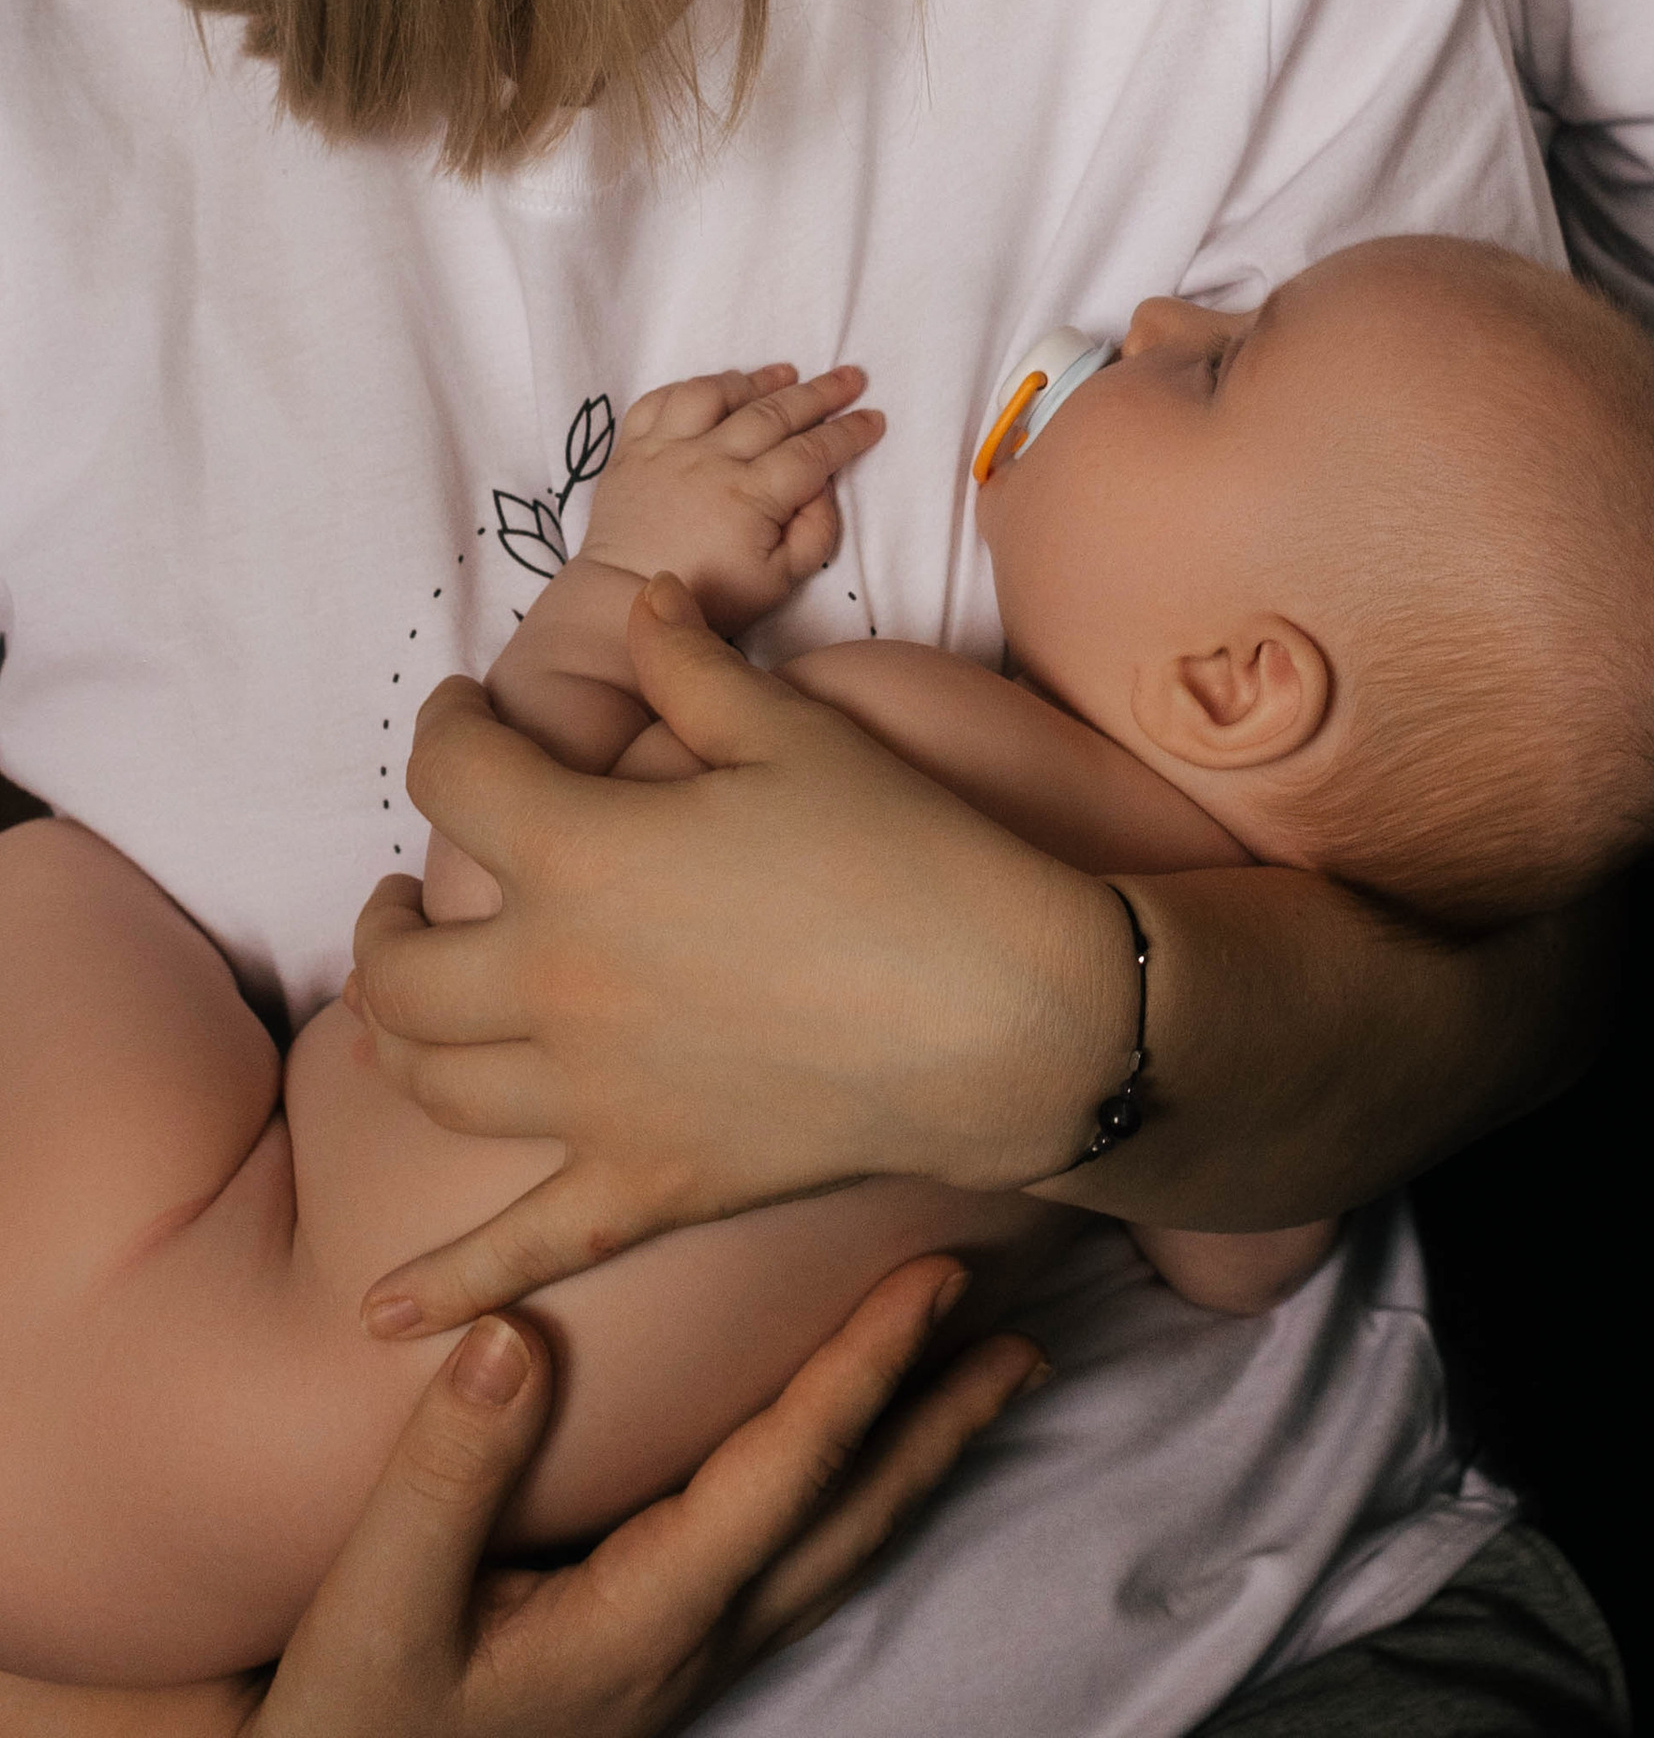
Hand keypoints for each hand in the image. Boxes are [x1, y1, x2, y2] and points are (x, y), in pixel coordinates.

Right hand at [243, 1262, 1040, 1737]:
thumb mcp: (376, 1609)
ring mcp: (686, 1657)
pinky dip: (854, 1492)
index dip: (866, 1372)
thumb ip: (447, 1476)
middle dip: (943, 1424)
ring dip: (917, 1459)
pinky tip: (860, 1464)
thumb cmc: (357, 1723)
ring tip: (984, 1383)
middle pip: (854, 1519)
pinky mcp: (659, 1658)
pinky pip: (796, 1559)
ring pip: (837, 1547)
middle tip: (1028, 1341)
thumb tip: (512, 1335)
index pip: (788, 1474)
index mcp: (646, 1616)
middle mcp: (692, 1638)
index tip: (935, 1284)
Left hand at [348, 577, 1127, 1340]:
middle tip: (410, 883)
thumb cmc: (903, 855)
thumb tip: (644, 606)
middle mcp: (555, 984)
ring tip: (412, 998)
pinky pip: (523, 1246)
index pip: (456, 778)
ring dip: (396, 1033)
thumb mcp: (796, 729)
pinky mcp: (646, 1182)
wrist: (1004, 1014)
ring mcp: (591, 1099)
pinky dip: (448, 1284)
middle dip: (387, 911)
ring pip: (432, 1078)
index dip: (447, 729)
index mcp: (580, 856)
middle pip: (402, 959)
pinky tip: (383, 1312)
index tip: (464, 713)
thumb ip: (692, 665)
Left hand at [579, 369, 878, 633]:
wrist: (621, 604)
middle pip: (775, 412)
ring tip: (785, 374)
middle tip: (851, 377)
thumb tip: (824, 487)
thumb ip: (813, 533)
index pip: (812, 452)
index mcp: (750, 495)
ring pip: (715, 393)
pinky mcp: (631, 449)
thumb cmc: (707, 598)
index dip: (848, 433)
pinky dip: (688, 388)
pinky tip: (714, 389)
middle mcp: (710, 460)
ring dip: (754, 379)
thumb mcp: (778, 583)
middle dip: (820, 393)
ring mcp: (666, 449)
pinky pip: (658, 401)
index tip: (874, 418)